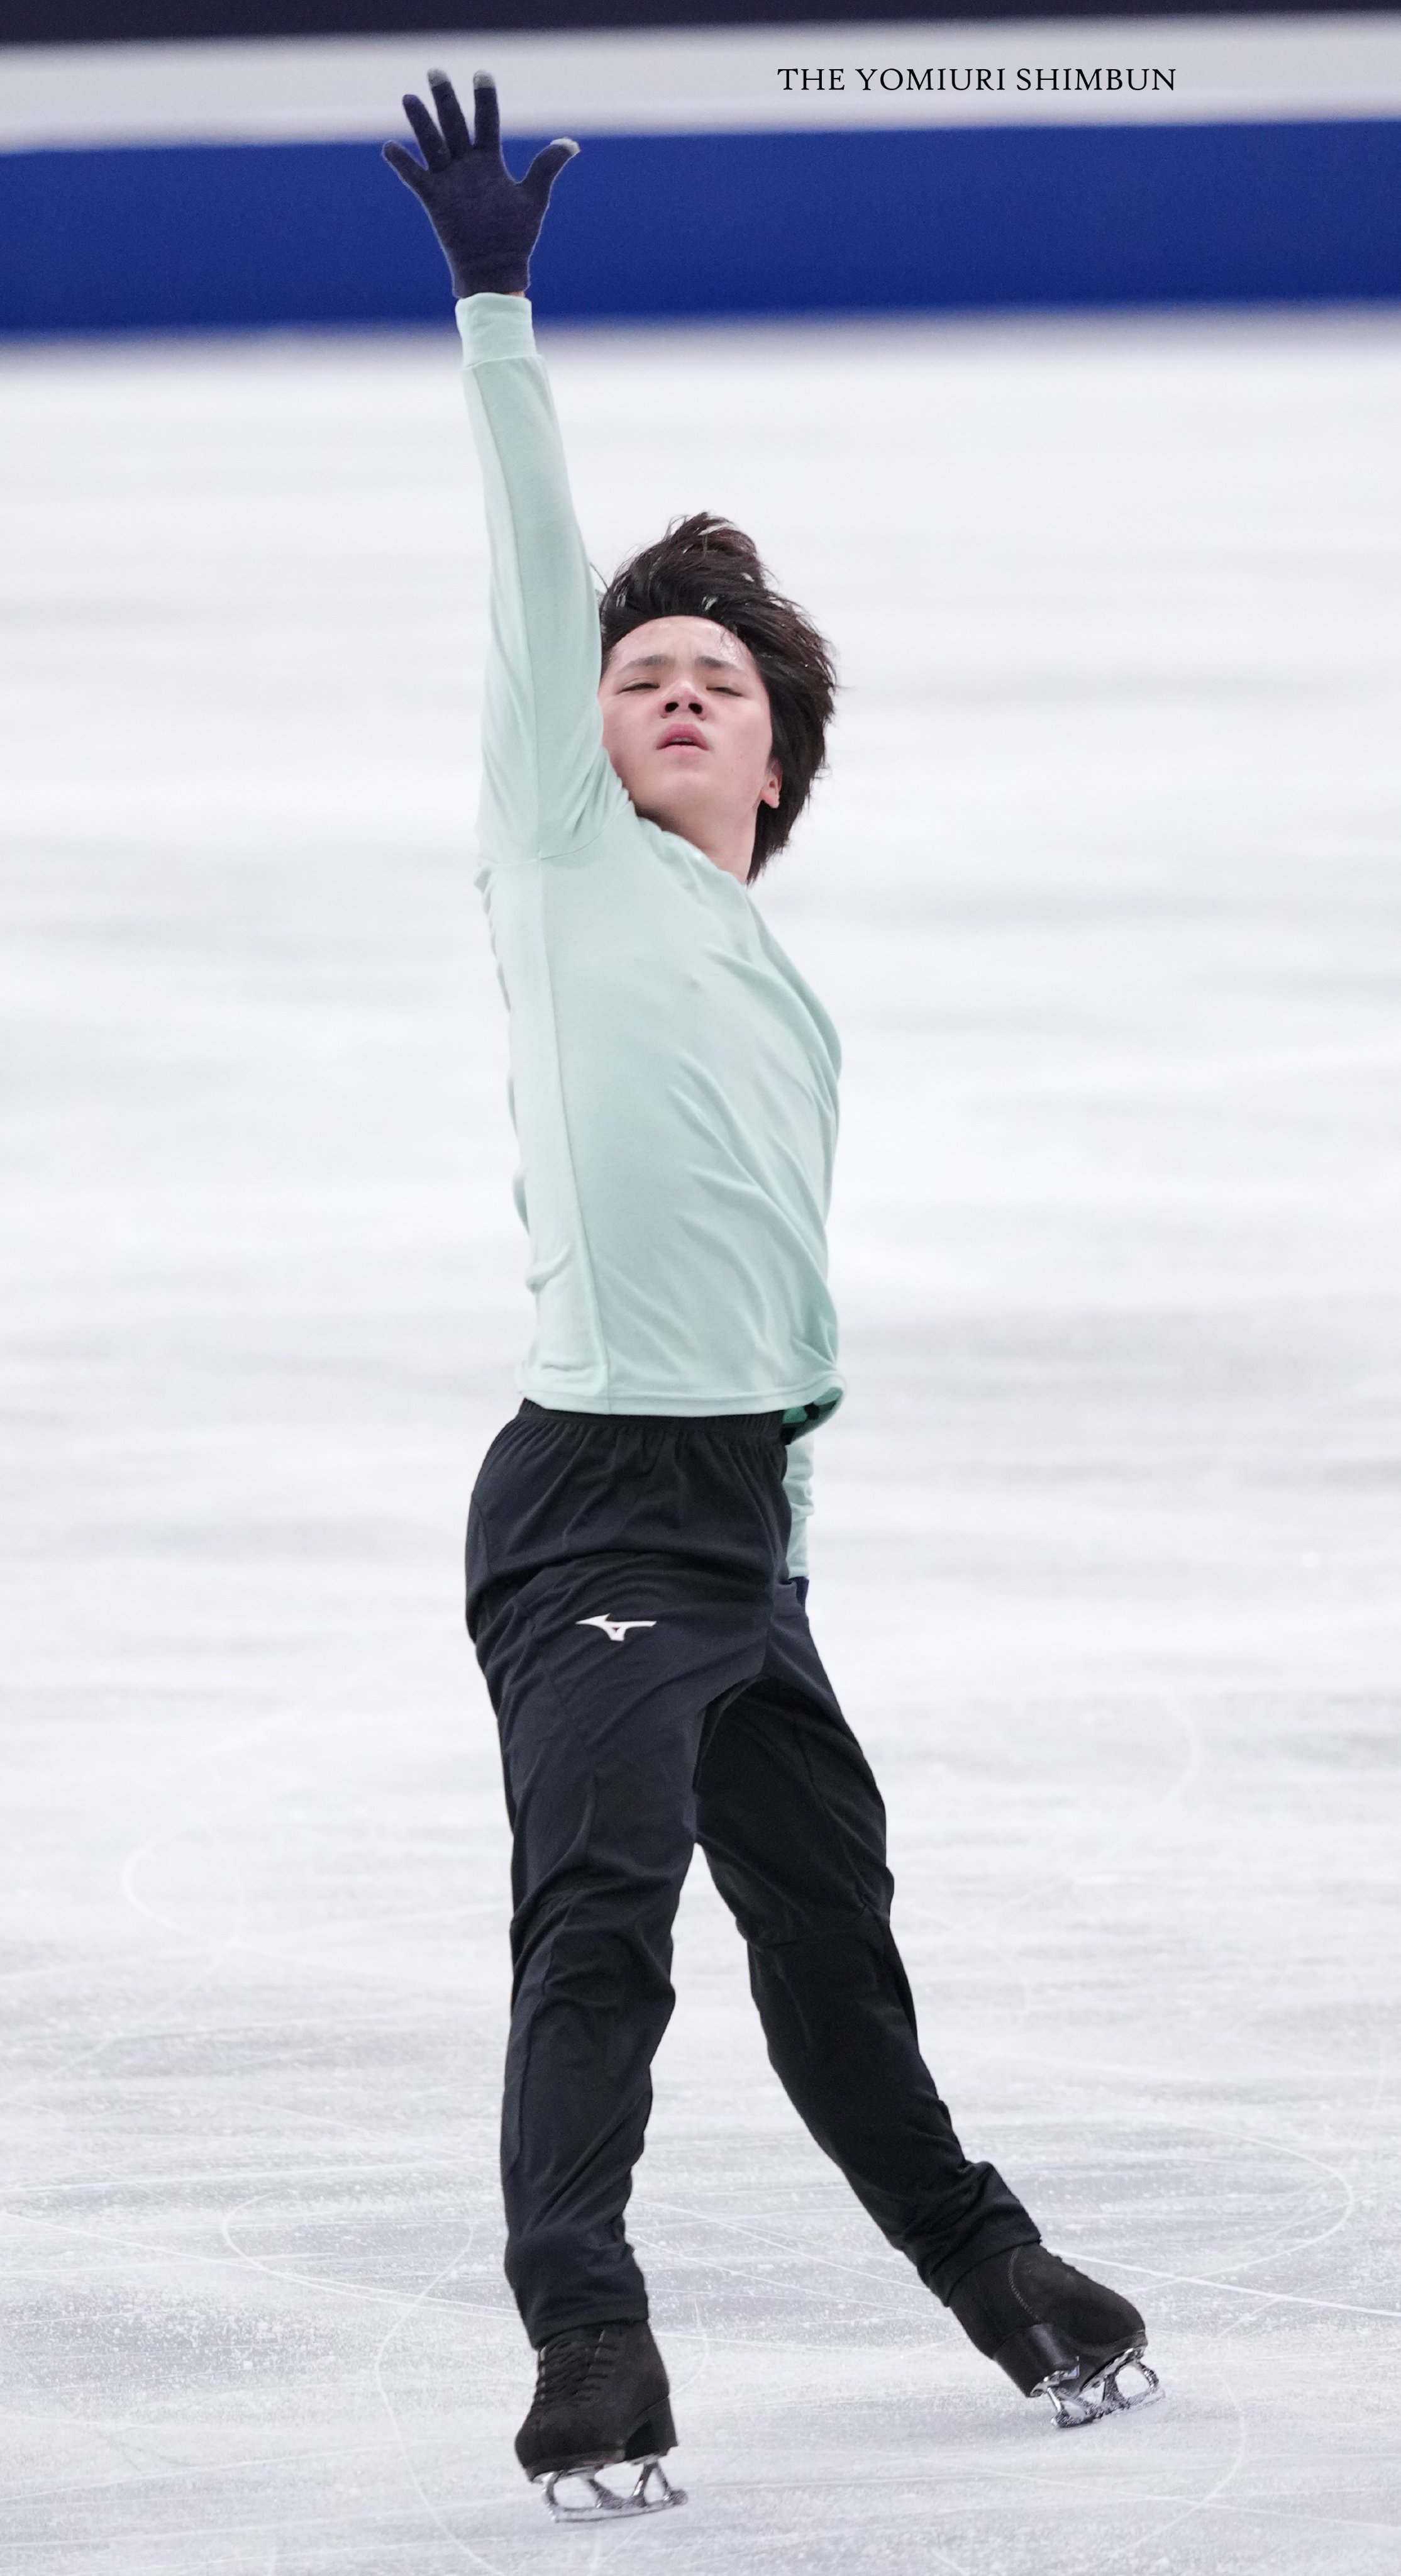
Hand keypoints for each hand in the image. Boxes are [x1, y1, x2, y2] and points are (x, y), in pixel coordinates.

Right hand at [383, 70, 577, 298]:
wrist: (496, 272)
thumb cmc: (516, 238)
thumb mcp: (534, 199)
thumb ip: (546, 167)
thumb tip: (571, 145)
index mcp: (490, 162)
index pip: (487, 122)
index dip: (484, 99)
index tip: (481, 73)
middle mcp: (467, 167)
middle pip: (454, 124)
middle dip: (445, 99)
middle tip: (435, 71)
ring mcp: (450, 182)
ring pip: (433, 144)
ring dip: (421, 122)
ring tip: (409, 98)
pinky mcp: (435, 201)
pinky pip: (415, 178)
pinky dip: (402, 164)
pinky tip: (389, 147)